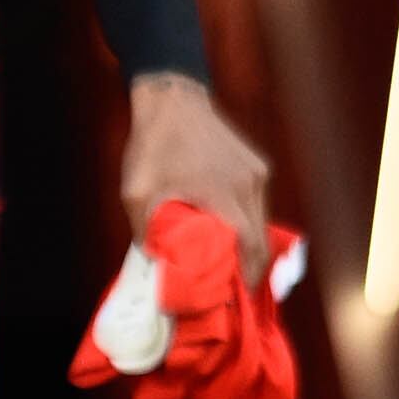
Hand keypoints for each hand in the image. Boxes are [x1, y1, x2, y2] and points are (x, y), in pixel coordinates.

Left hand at [120, 74, 272, 285]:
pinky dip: (248, 222)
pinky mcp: (256, 165)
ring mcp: (257, 173)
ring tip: (231, 266)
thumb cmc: (153, 145)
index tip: (241, 300)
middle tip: (234, 292)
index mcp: (223, 194)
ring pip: (262, 221)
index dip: (249, 277)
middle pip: (261, 239)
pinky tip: (229, 231)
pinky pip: (257, 203)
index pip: (249, 247)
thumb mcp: (136, 192)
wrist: (173, 98)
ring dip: (250, 245)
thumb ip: (145, 232)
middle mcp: (249, 185)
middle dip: (251, 269)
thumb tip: (153, 265)